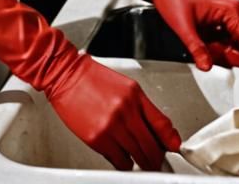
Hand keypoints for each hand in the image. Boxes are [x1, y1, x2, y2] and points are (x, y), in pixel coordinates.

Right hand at [45, 53, 180, 171]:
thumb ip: (143, 108)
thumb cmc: (92, 78)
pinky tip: (124, 157)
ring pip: (137, 157)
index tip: (173, 148)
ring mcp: (111, 126)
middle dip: (156, 157)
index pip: (162, 125)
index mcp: (135, 96)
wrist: (64, 74)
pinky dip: (124, 163)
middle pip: (151, 146)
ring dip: (141, 162)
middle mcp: (125, 111)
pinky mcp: (97, 139)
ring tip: (141, 161)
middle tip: (157, 161)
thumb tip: (158, 131)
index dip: (171, 141)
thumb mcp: (125, 86)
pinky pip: (119, 161)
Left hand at [146, 0, 238, 70]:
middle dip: (235, 58)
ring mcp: (230, 18)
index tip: (225, 61)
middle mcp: (236, 13)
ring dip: (225, 53)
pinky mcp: (222, 22)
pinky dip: (220, 49)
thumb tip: (207, 66)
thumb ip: (196, 48)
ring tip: (204, 45)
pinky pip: (229, 42)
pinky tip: (205, 43)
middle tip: (213, 53)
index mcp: (232, 11)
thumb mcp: (182, 25)